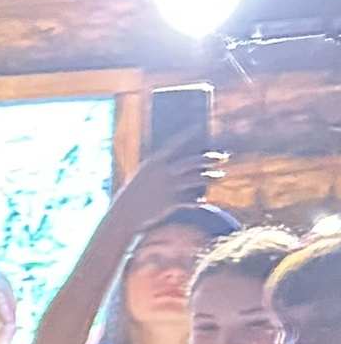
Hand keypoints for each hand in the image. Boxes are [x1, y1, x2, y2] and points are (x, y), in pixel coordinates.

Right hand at [106, 135, 224, 236]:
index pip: (173, 144)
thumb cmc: (132, 196)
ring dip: (210, 177)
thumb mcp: (141, 179)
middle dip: (209, 158)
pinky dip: (198, 201)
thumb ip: (158, 170)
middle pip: (192, 162)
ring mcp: (168, 187)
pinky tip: (203, 201)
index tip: (199, 127)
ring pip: (196, 179)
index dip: (186, 135)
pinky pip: (190, 200)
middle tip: (222, 157)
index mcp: (153, 163)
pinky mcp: (171, 202)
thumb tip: (177, 164)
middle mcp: (163, 173)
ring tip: (220, 175)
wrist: (123, 216)